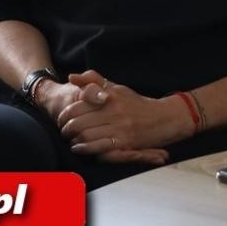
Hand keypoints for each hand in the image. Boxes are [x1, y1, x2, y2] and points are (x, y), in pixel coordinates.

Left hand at [56, 71, 175, 164]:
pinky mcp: (124, 143)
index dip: (66, 113)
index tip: (63, 118)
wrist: (163, 118)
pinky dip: (85, 148)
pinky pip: (99, 147)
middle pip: (79, 122)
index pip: (79, 105)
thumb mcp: (116, 88)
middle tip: (64, 130)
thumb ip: (94, 80)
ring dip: (74, 139)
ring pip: (86, 135)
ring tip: (71, 139)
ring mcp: (119, 128)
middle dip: (66, 128)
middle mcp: (114, 111)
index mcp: (111, 96)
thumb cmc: (136, 103)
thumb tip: (71, 77)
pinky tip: (78, 147)